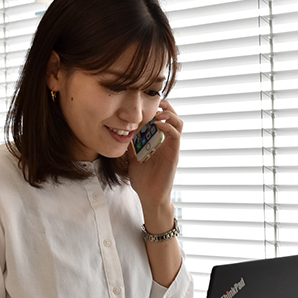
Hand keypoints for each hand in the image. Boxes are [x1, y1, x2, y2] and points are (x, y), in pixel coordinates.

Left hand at [125, 99, 182, 213]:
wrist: (149, 197)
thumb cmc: (142, 180)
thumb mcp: (131, 158)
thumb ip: (129, 146)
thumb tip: (119, 132)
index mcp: (157, 141)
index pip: (161, 119)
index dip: (156, 108)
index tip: (146, 101)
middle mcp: (166, 142)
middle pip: (172, 117)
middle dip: (165, 106)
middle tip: (154, 101)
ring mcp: (171, 148)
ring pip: (178, 123)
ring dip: (169, 114)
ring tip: (158, 112)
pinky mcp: (174, 154)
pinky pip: (176, 136)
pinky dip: (169, 126)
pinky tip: (158, 124)